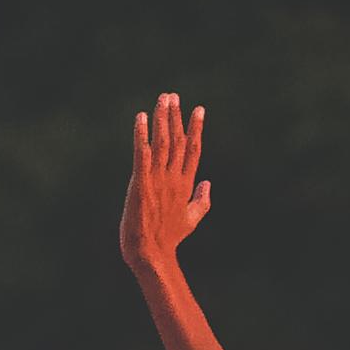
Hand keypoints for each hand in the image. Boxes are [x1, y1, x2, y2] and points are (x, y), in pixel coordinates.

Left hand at [118, 90, 212, 283]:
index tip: (198, 109)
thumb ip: (202, 199)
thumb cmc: (169, 239)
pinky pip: (141, 155)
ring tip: (162, 99)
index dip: (196, 128)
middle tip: (173, 95)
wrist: (151, 254)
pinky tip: (140, 119)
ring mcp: (158, 180)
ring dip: (161, 119)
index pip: (193, 149)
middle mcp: (173, 178)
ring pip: (162, 142)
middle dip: (176, 116)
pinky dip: (141, 136)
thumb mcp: (191, 219)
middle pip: (178, 140)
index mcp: (185, 184)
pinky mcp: (140, 184)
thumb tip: (209, 182)